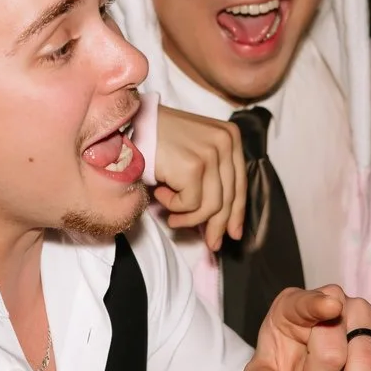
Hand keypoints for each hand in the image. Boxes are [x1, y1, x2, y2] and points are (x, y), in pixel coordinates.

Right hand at [150, 108, 246, 252]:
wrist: (130, 127)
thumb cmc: (158, 140)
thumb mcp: (193, 150)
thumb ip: (211, 177)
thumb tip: (220, 220)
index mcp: (230, 136)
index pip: (240, 183)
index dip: (237, 212)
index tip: (233, 232)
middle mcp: (225, 142)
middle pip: (230, 197)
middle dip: (219, 225)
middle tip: (212, 243)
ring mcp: (210, 154)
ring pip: (211, 206)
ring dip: (189, 218)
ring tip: (173, 218)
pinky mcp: (194, 167)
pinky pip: (190, 204)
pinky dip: (173, 206)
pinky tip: (161, 195)